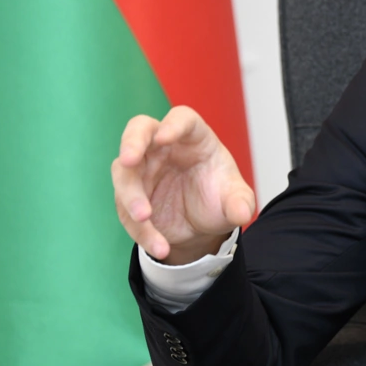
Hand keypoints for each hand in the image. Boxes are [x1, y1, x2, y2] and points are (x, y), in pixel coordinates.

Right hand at [112, 106, 255, 264]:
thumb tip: (241, 213)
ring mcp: (143, 170)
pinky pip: (126, 209)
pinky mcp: (130, 195)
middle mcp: (163, 148)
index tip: (164, 137)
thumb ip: (240, 204)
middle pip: (139, 129)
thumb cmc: (218, 197)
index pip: (182, 119)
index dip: (173, 125)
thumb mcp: (235, 201)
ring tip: (146, 217)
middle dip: (132, 142)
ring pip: (124, 171)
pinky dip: (140, 229)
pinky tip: (160, 245)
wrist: (201, 225)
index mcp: (194, 139)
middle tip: (129, 160)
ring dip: (131, 194)